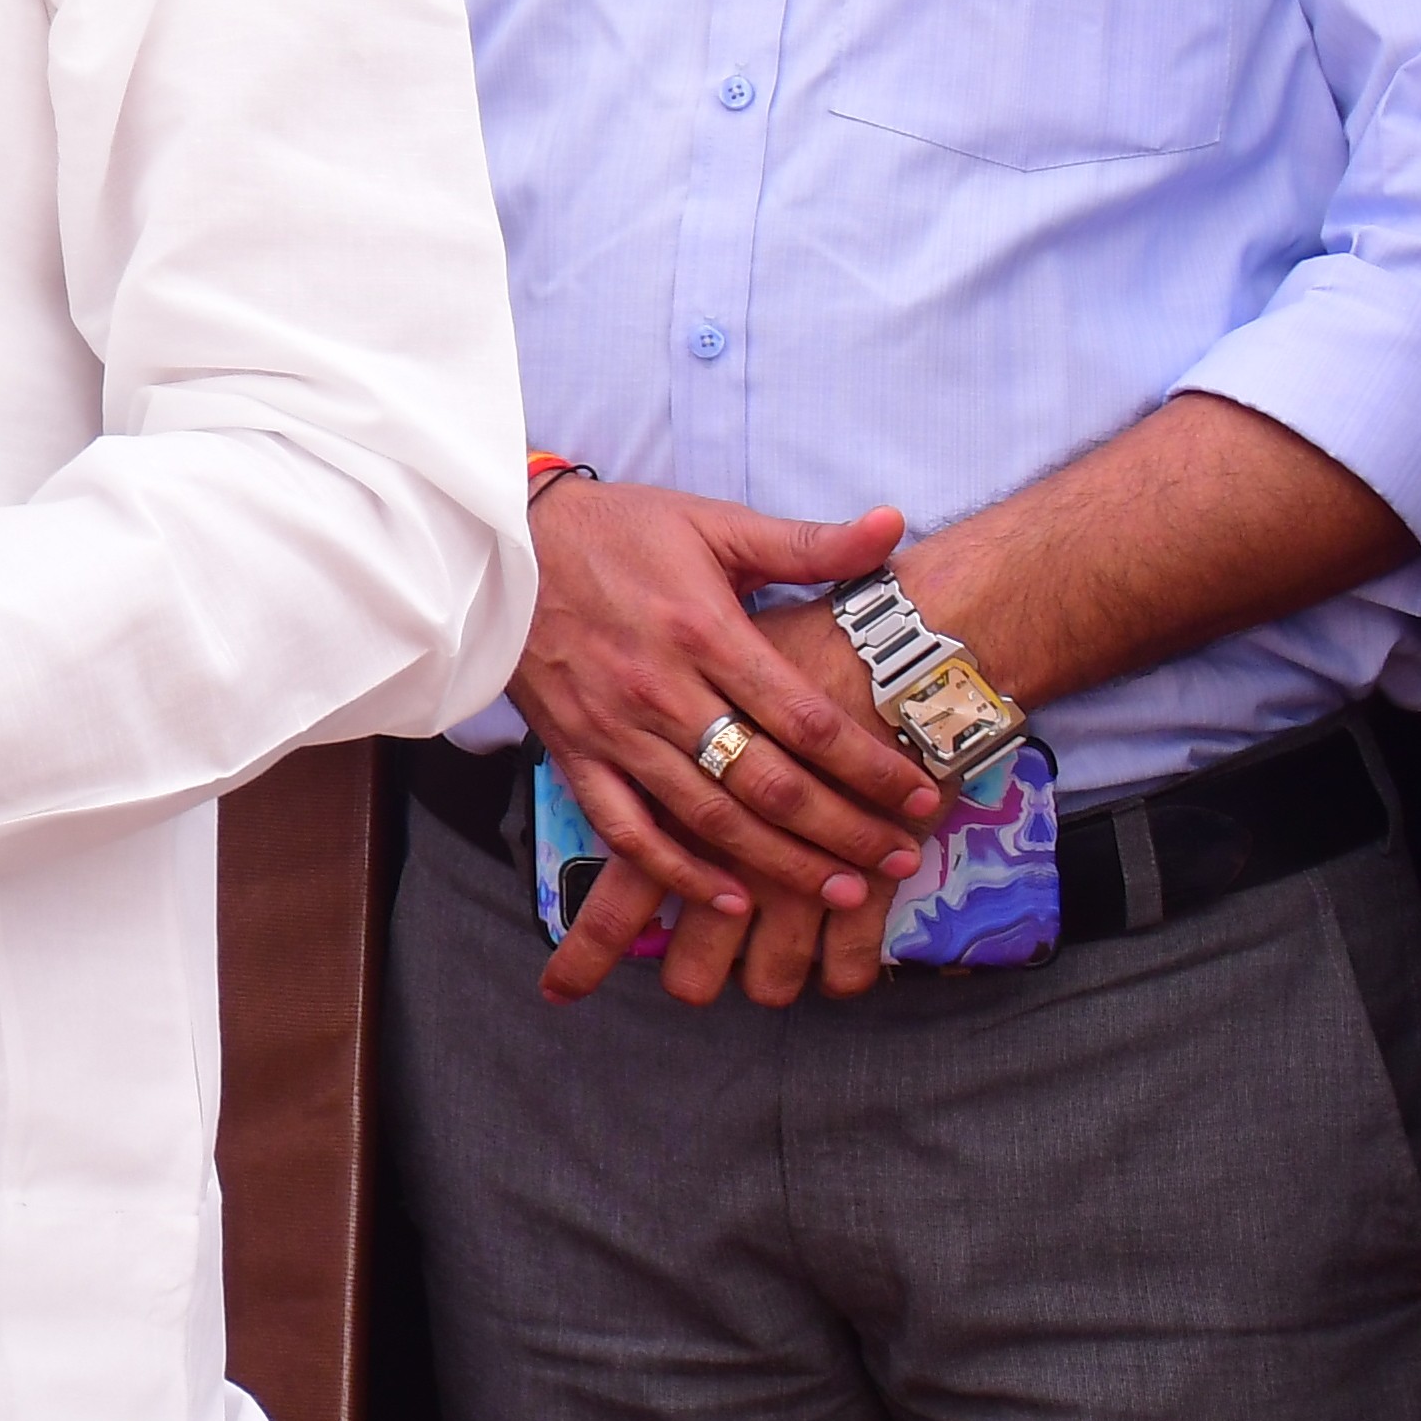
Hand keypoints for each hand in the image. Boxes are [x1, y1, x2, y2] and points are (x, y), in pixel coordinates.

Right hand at [515, 478, 939, 1009]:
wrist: (499, 543)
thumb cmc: (614, 530)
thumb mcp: (711, 522)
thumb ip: (806, 540)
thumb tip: (894, 526)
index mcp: (703, 630)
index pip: (804, 719)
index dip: (870, 765)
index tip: (921, 794)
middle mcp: (662, 690)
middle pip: (768, 783)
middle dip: (845, 829)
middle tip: (903, 857)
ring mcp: (615, 729)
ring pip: (709, 818)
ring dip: (781, 864)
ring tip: (845, 890)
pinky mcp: (575, 754)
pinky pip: (627, 831)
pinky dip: (677, 873)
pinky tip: (729, 898)